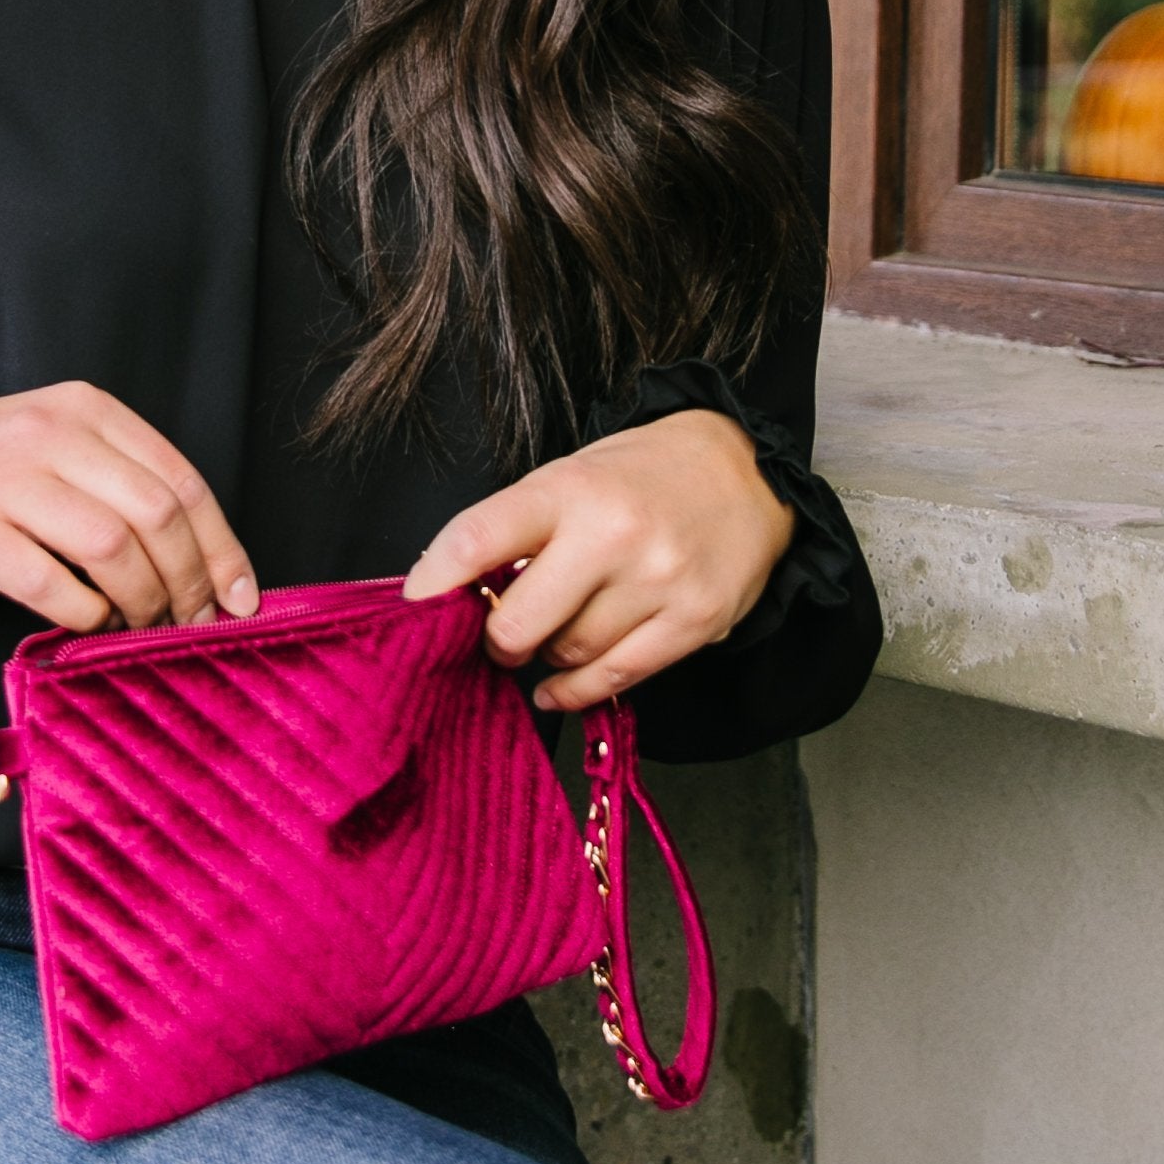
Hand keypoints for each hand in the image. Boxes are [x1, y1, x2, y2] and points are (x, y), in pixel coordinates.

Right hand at [0, 387, 256, 634]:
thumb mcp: (56, 445)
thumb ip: (122, 482)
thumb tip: (206, 560)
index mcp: (85, 409)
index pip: (180, 479)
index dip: (221, 546)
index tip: (240, 597)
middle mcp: (49, 434)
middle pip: (156, 514)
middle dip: (189, 580)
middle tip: (192, 620)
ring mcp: (6, 481)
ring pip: (112, 548)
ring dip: (142, 601)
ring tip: (140, 624)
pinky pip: (54, 586)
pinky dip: (87, 615)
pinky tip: (89, 621)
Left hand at [401, 409, 791, 709]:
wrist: (749, 472)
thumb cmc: (642, 477)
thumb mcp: (574, 475)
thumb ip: (518, 530)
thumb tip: (448, 592)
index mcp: (570, 487)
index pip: (477, 539)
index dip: (433, 583)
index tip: (414, 609)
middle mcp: (613, 533)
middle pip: (517, 622)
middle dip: (496, 640)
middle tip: (499, 635)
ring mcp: (658, 580)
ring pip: (567, 654)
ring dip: (548, 656)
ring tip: (556, 634)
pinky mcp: (694, 621)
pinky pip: (616, 678)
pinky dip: (577, 690)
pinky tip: (559, 688)